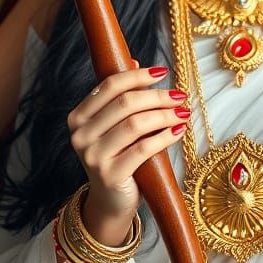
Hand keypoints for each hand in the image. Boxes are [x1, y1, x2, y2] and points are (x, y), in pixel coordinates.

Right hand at [66, 63, 190, 222]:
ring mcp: (93, 156)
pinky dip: (165, 136)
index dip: (138, 75)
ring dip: (165, 115)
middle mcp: (80, 135)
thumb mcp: (115, 126)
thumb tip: (134, 60)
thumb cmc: (117, 157)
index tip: (163, 72)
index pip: (110, 85)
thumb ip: (120, 96)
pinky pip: (143, 148)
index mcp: (78, 117)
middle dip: (157, 96)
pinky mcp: (110, 175)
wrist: (110, 202)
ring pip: (136, 124)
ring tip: (183, 112)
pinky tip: (179, 130)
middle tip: (180, 96)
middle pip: (125, 103)